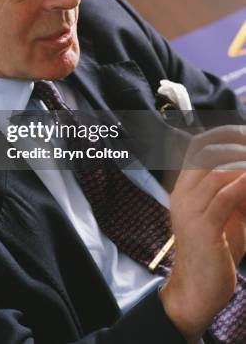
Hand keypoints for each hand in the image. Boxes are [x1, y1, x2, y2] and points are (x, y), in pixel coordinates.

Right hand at [160, 125, 245, 342]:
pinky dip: (242, 184)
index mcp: (185, 188)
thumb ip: (236, 193)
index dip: (221, 134)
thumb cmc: (215, 253)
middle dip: (236, 144)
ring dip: (243, 164)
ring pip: (217, 173)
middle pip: (206, 154)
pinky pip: (224, 197)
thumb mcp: (226, 216)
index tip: (244, 132)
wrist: (197, 291)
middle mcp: (183, 194)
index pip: (197, 147)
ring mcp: (189, 210)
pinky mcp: (202, 228)